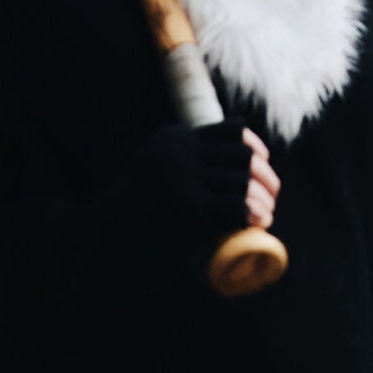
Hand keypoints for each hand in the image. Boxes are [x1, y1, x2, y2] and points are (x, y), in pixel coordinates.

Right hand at [123, 122, 271, 251]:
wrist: (101, 243)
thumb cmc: (133, 215)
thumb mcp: (158, 174)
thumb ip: (189, 165)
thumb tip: (239, 173)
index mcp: (174, 138)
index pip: (233, 130)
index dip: (254, 149)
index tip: (262, 166)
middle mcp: (180, 152)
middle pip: (243, 155)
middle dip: (264, 176)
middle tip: (271, 197)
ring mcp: (183, 177)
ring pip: (243, 181)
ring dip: (262, 200)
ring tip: (266, 215)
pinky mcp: (189, 207)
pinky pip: (236, 206)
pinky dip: (253, 214)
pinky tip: (259, 223)